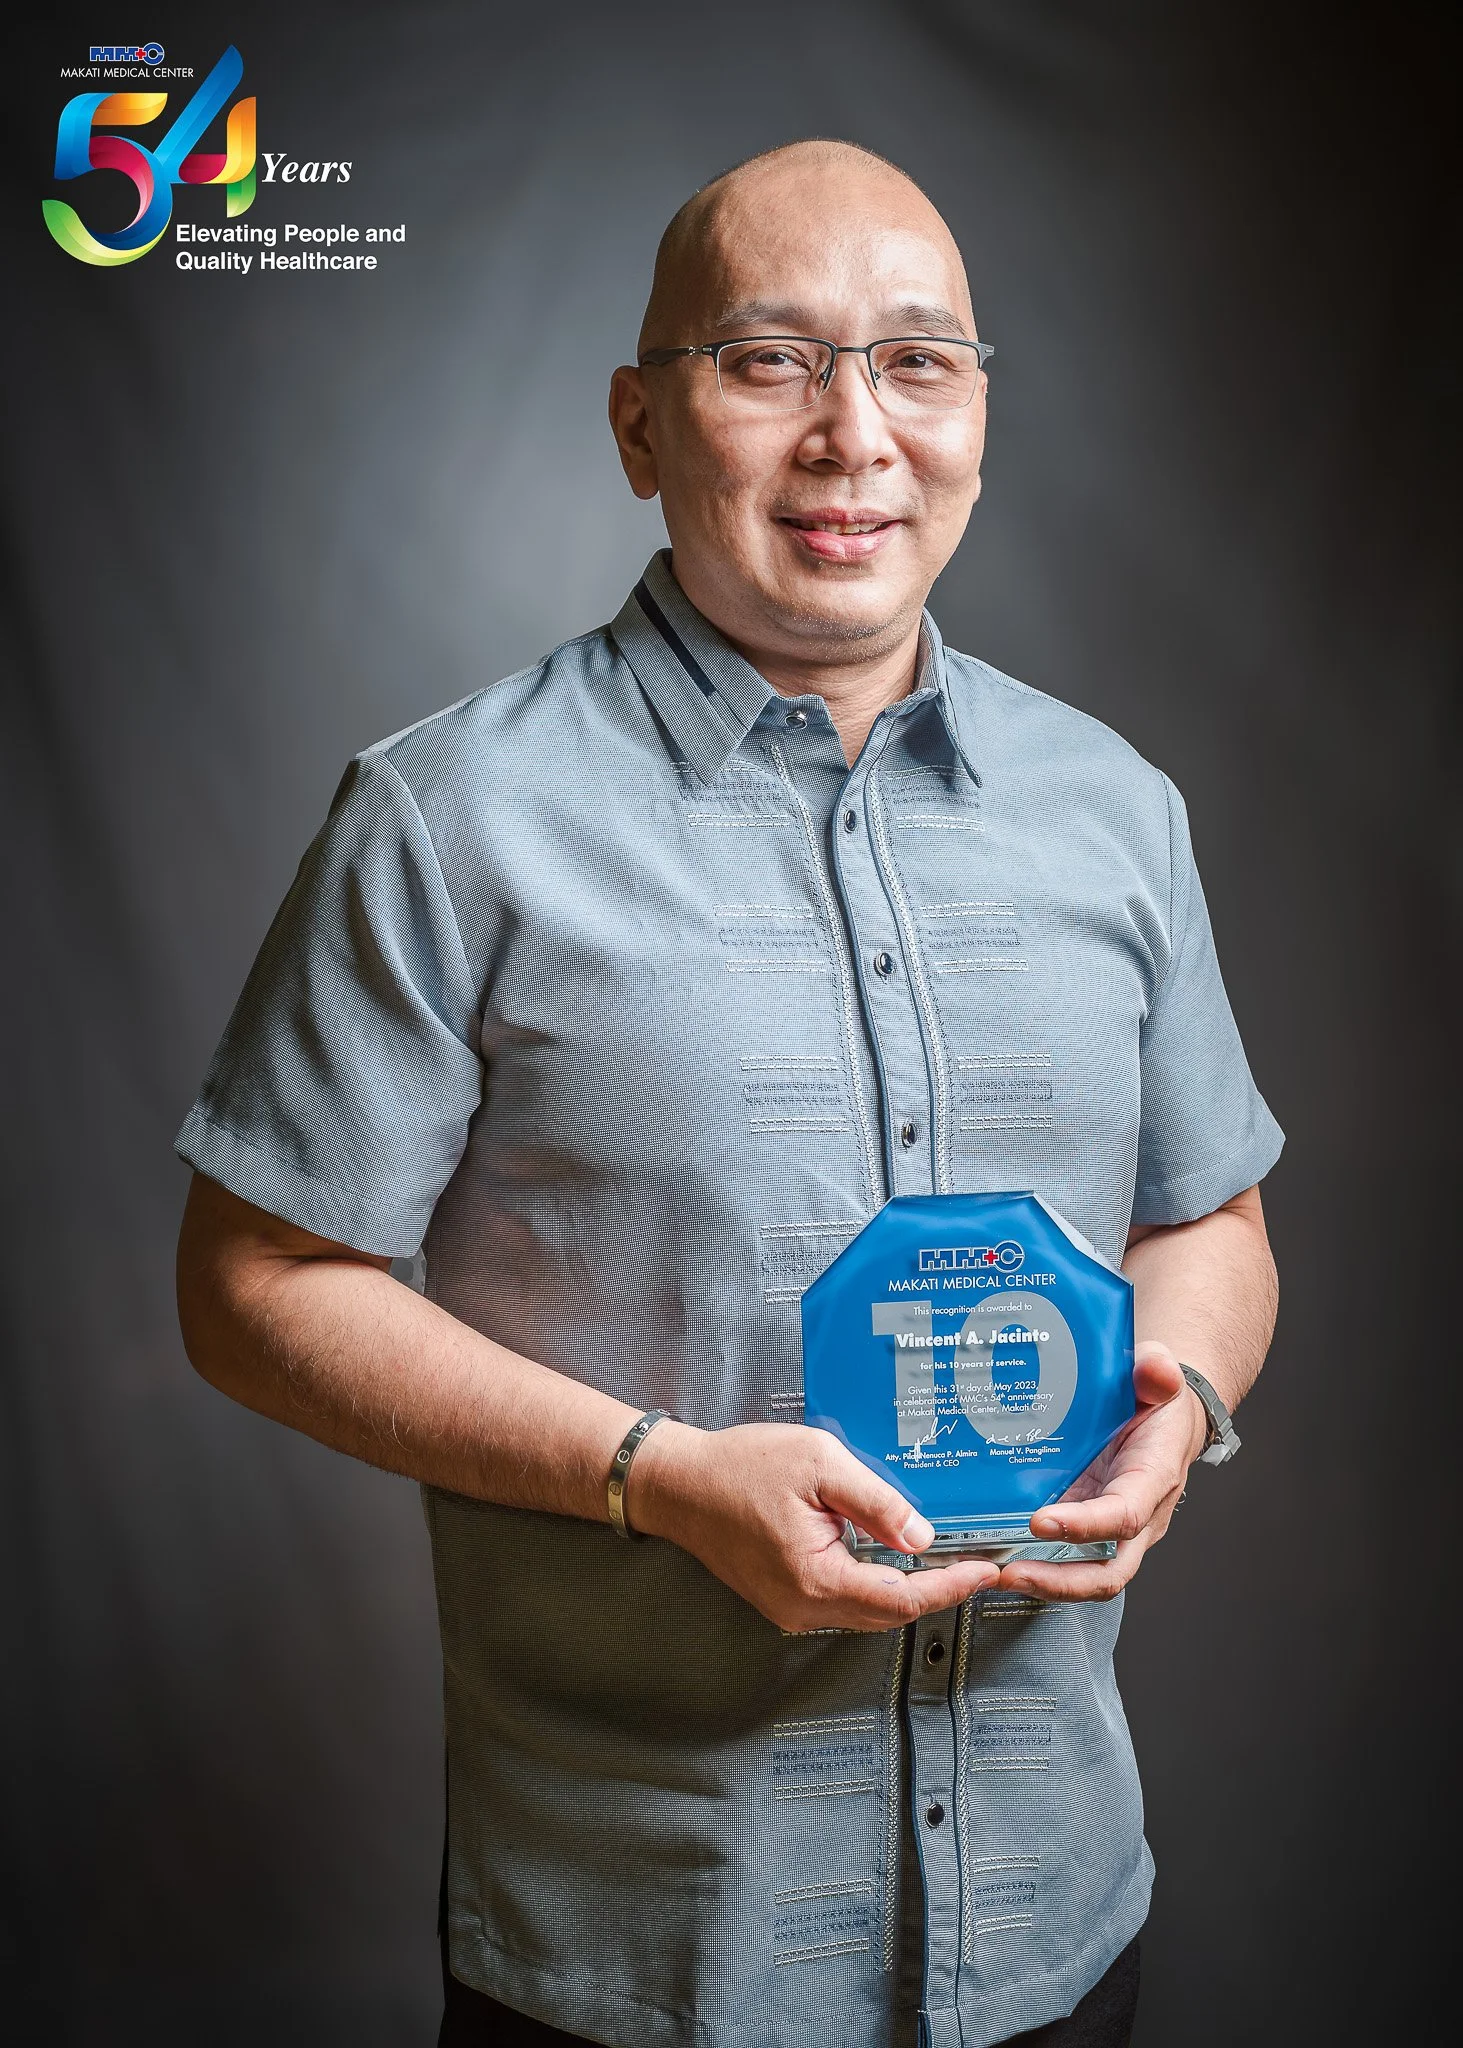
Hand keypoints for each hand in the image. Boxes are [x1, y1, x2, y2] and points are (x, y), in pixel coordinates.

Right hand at [629, 1421, 999, 1632]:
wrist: (677, 1484)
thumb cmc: (740, 1466)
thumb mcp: (818, 1464)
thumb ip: (875, 1502)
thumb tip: (921, 1538)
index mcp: (815, 1578)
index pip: (902, 1599)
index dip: (951, 1586)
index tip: (986, 1571)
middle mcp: (803, 1608)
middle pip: (888, 1614)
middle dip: (936, 1590)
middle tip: (976, 1564)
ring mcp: (790, 1610)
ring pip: (866, 1612)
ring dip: (906, 1591)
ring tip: (944, 1560)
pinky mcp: (783, 1600)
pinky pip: (842, 1601)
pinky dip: (874, 1586)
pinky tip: (891, 1559)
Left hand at [995, 1341, 1209, 1602]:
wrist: (1163, 1419)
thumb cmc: (1157, 1403)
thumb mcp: (1157, 1377)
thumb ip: (1155, 1371)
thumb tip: (1155, 1370)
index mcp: (1153, 1479)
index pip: (1125, 1515)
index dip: (1086, 1525)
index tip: (1041, 1522)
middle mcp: (1137, 1517)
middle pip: (1106, 1571)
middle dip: (1058, 1580)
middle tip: (1009, 1573)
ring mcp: (1111, 1530)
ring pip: (1084, 1574)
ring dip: (1040, 1581)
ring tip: (992, 1573)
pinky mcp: (1087, 1529)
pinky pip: (1065, 1558)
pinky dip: (1032, 1563)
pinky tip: (991, 1556)